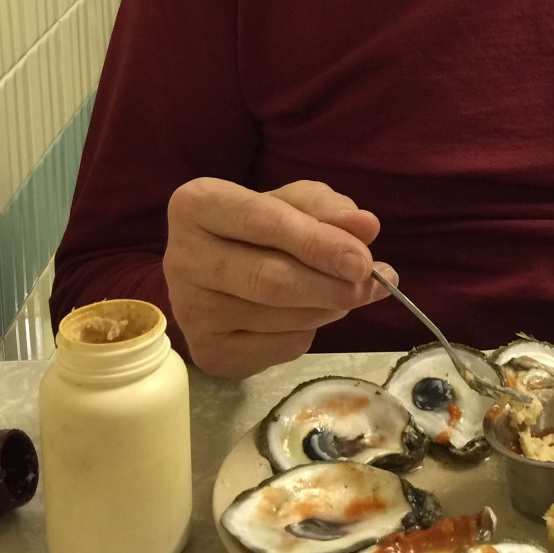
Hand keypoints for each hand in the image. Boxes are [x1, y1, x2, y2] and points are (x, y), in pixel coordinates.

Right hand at [163, 178, 395, 378]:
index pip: (262, 222)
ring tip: (345, 294)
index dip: (317, 243)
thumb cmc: (257, 227)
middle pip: (270, 279)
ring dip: (327, 308)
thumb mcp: (293, 202)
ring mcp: (189, 310)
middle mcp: (181, 258)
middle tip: (372, 285)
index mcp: (197, 205)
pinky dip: (306, 333)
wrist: (217, 271)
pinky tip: (307, 316)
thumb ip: (329, 210)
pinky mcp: (206, 351)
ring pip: (279, 317)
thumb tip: (366, 227)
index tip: (362, 260)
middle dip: (331, 285)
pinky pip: (276, 348)